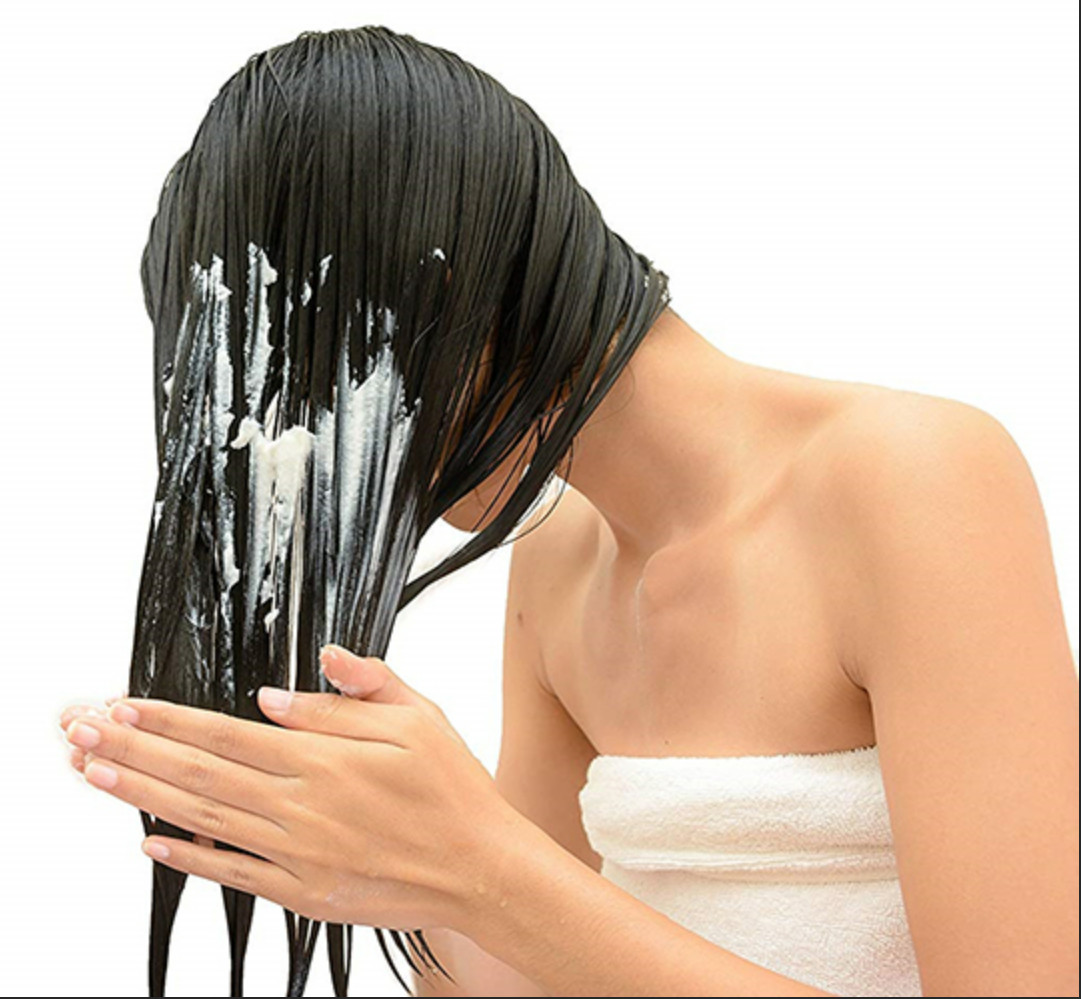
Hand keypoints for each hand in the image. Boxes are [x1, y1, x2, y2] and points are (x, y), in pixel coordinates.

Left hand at [59, 646, 521, 932]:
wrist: (482, 870)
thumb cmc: (454, 788)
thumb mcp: (419, 718)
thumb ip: (354, 694)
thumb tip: (280, 689)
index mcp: (324, 759)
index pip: (226, 732)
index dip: (168, 719)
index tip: (123, 705)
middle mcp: (300, 807)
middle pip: (199, 774)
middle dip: (133, 751)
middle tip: (80, 732)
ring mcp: (297, 855)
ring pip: (203, 819)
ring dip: (141, 797)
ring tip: (93, 774)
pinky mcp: (303, 893)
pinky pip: (232, 873)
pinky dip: (188, 856)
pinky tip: (151, 842)